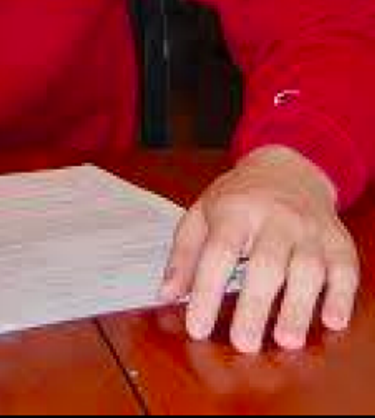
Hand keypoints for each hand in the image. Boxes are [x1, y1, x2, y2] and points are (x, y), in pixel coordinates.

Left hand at [159, 144, 358, 352]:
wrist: (287, 169)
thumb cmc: (239, 198)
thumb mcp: (202, 213)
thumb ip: (184, 253)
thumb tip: (167, 293)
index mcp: (234, 210)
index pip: (218, 253)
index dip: (207, 291)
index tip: (198, 327)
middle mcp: (274, 218)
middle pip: (266, 264)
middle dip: (255, 306)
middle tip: (244, 343)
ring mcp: (309, 230)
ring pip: (307, 268)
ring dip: (298, 306)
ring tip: (286, 340)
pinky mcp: (338, 242)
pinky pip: (344, 270)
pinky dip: (341, 297)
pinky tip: (331, 320)